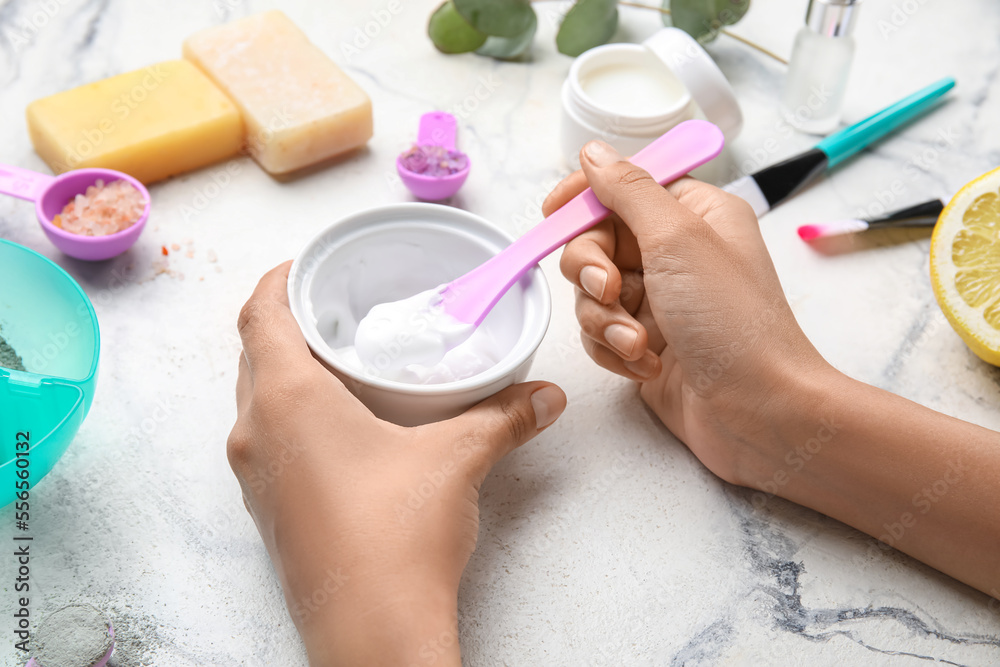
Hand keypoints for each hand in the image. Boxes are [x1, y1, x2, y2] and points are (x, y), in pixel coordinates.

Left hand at [227, 262, 565, 665]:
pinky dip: (292, 416)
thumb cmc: (397, 538)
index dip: (280, 279)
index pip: (258, 314)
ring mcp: (256, 477)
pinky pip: (267, 441)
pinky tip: (341, 428)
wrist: (371, 634)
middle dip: (290, 324)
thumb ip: (503, 416)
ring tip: (342, 363)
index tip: (308, 266)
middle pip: (254, 354)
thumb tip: (543, 397)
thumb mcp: (457, 459)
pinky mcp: (270, 510)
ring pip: (256, 400)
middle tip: (338, 311)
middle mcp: (254, 434)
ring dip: (287, 372)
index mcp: (285, 401)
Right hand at [548, 141, 831, 485]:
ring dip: (605, 320)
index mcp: (694, 214)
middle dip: (592, 271)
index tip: (552, 212)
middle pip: (597, 241)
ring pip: (592, 293)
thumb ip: (629, 191)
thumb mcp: (678, 239)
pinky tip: (645, 366)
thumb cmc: (733, 323)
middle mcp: (676, 253)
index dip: (585, 197)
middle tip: (609, 291)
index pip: (624, 186)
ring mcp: (660, 301)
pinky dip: (613, 350)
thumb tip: (594, 152)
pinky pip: (601, 334)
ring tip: (638, 344)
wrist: (759, 412)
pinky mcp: (646, 344)